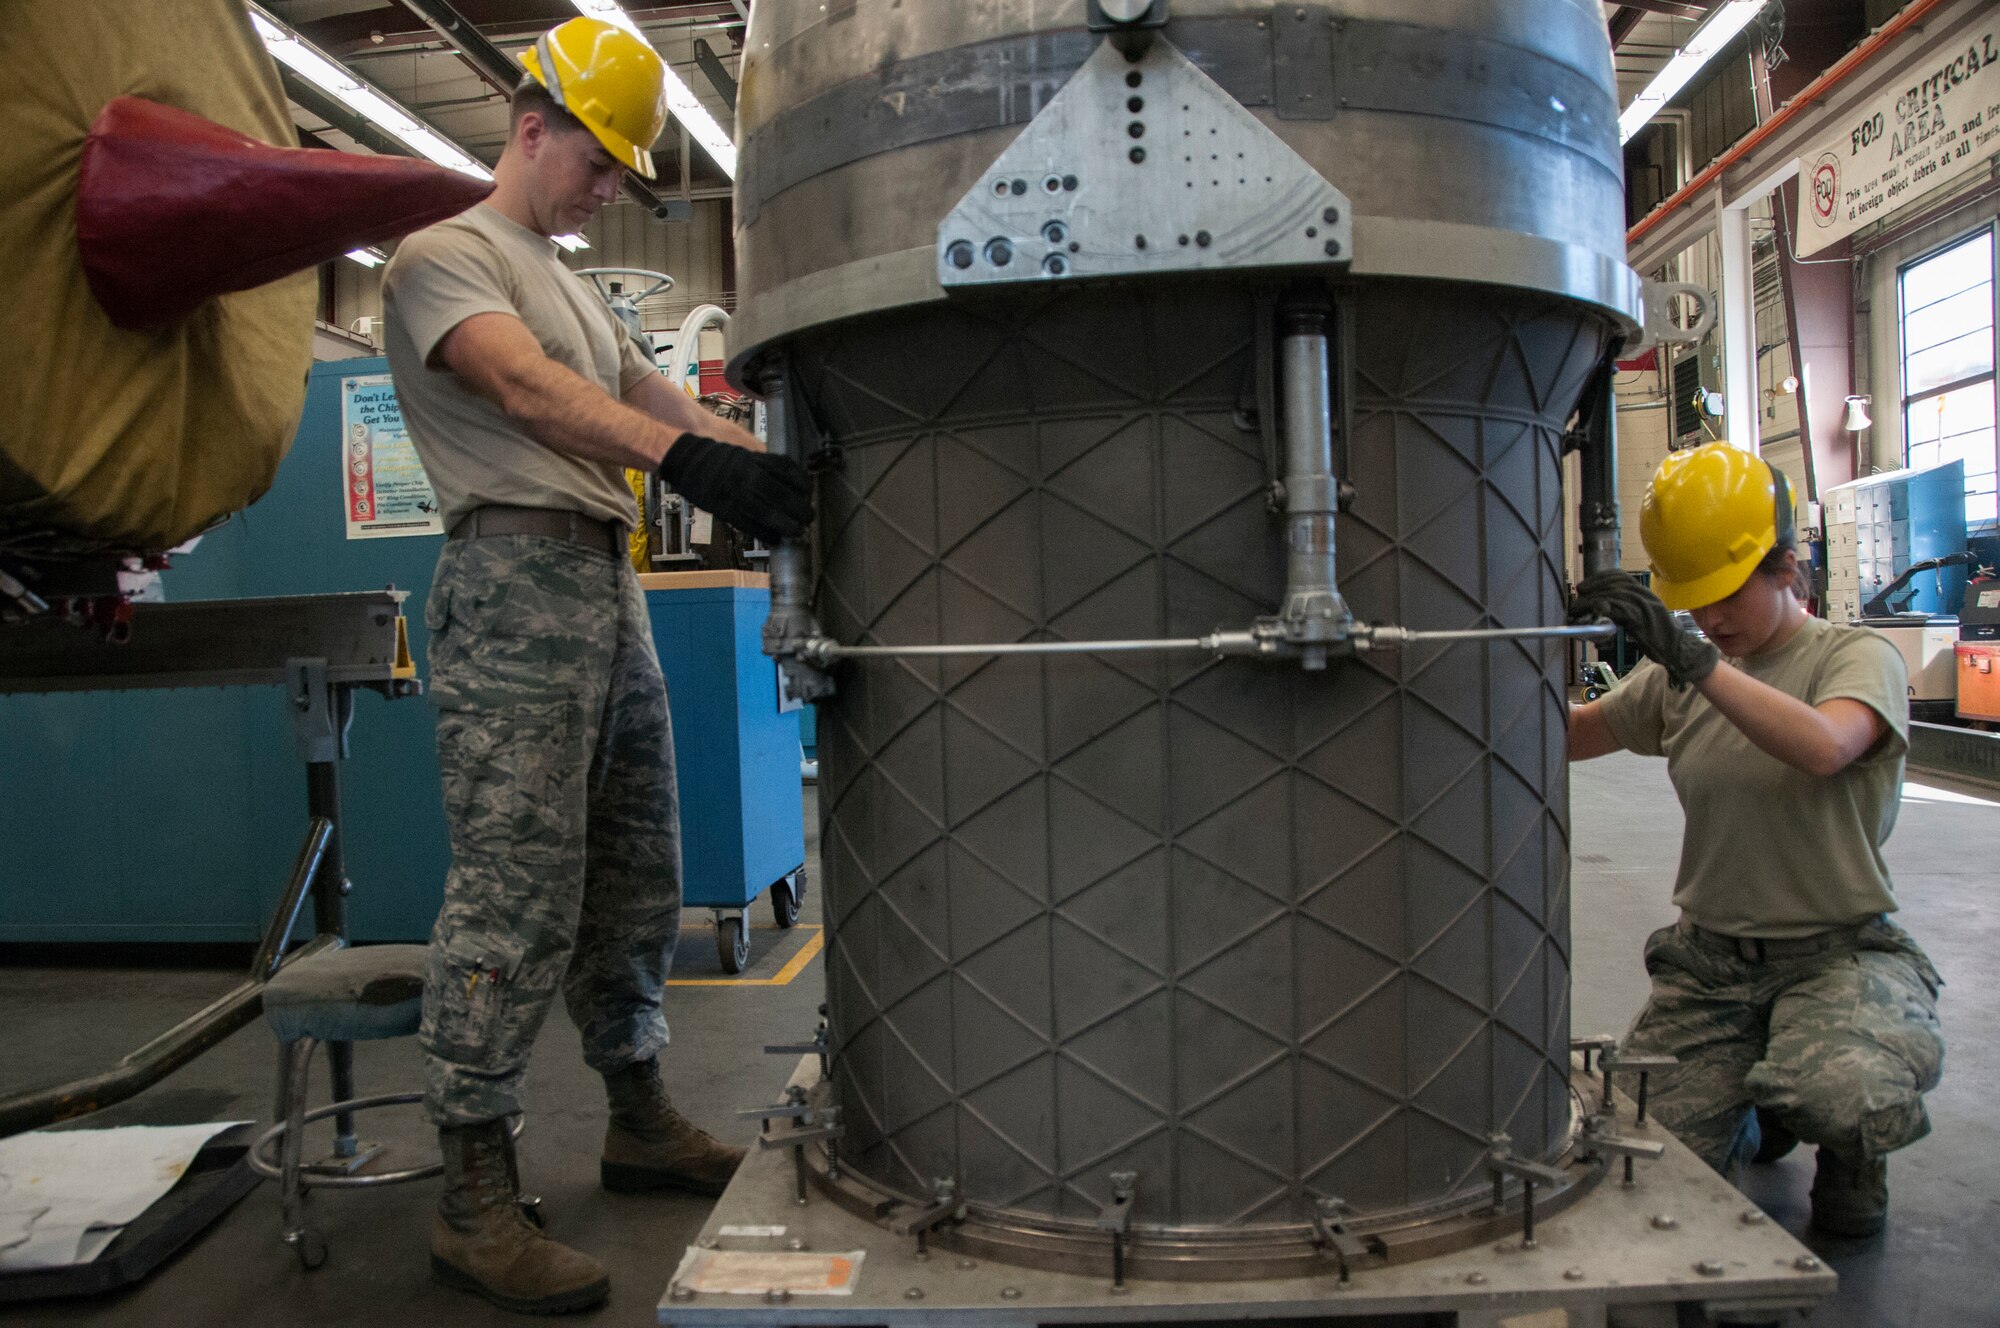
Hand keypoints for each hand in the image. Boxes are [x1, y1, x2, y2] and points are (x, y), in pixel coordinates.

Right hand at [658, 433, 812, 544]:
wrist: (685, 456)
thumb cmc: (716, 451)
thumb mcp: (744, 447)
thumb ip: (764, 460)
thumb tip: (787, 475)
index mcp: (753, 457)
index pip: (786, 470)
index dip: (801, 483)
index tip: (807, 491)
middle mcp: (746, 475)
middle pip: (781, 495)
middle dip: (799, 509)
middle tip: (808, 517)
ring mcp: (734, 492)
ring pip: (767, 513)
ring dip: (785, 525)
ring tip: (795, 531)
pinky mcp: (723, 508)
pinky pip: (748, 524)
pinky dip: (764, 533)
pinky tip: (775, 539)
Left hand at [1571, 570, 1718, 688]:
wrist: (1677, 650)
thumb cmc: (1657, 637)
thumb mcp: (1641, 618)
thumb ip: (1625, 610)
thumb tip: (1602, 609)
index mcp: (1645, 594)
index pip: (1621, 576)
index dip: (1601, 577)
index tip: (1586, 584)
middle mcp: (1646, 596)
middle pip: (1616, 582)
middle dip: (1594, 585)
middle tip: (1579, 592)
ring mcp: (1645, 607)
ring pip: (1615, 594)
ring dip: (1593, 599)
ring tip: (1578, 606)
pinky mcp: (1642, 619)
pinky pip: (1619, 609)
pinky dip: (1603, 608)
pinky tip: (1593, 612)